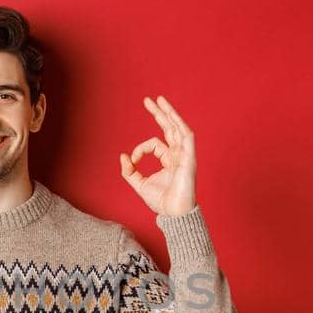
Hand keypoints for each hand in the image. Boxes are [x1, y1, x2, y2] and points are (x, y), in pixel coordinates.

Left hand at [119, 95, 196, 215]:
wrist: (174, 213)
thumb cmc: (161, 201)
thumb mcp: (139, 184)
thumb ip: (129, 171)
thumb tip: (123, 156)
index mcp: (169, 160)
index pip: (153, 144)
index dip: (140, 149)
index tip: (132, 160)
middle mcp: (178, 154)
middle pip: (170, 128)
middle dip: (159, 113)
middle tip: (148, 100)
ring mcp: (185, 155)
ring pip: (178, 128)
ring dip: (170, 113)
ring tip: (160, 100)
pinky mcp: (189, 158)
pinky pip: (187, 137)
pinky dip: (180, 125)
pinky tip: (173, 115)